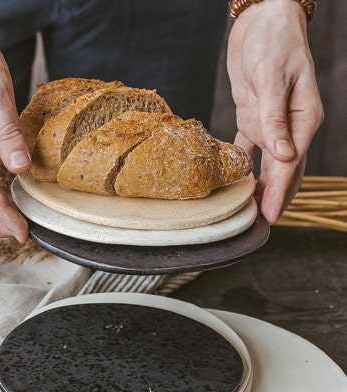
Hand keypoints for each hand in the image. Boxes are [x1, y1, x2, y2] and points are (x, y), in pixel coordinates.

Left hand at [226, 0, 323, 222]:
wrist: (263, 20)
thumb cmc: (274, 42)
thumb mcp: (272, 77)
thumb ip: (274, 117)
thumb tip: (282, 155)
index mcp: (304, 119)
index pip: (290, 164)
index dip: (280, 193)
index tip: (271, 217)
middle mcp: (290, 126)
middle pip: (283, 171)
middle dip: (273, 199)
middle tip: (259, 227)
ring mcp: (271, 124)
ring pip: (266, 165)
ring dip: (259, 188)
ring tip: (247, 212)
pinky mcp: (253, 117)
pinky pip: (247, 149)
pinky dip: (241, 167)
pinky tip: (232, 184)